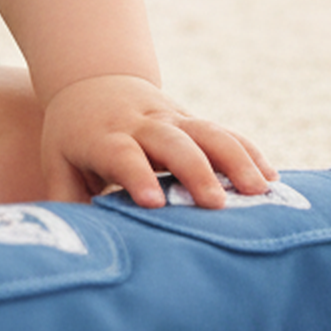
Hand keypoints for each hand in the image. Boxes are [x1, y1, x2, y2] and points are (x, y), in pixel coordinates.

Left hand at [39, 74, 275, 209]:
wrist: (92, 83)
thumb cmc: (72, 138)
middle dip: (195, 170)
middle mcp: (140, 124)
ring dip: (235, 159)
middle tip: (215, 205)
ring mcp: (170, 118)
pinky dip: (249, 152)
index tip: (152, 202)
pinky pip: (225, 132)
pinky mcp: (192, 120)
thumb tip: (71, 247)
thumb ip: (65, 203)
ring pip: (206, 131)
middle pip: (171, 140)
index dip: (136, 174)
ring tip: (261, 191)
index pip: (121, 153)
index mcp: (102, 137)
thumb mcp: (58, 163)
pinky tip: (273, 179)